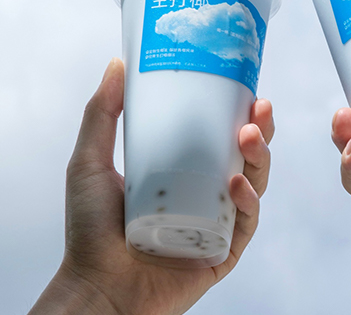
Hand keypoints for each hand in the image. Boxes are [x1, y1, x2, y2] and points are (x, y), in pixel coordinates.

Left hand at [30, 58, 273, 314]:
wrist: (97, 287)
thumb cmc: (90, 230)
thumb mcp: (91, 162)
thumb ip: (102, 113)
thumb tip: (117, 63)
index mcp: (183, 170)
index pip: (220, 134)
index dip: (238, 109)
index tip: (245, 85)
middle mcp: (206, 192)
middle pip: (246, 155)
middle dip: (260, 128)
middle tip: (259, 107)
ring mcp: (218, 222)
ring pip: (255, 183)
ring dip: (259, 157)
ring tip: (249, 136)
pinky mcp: (225, 250)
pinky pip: (247, 222)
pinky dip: (248, 201)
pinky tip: (236, 185)